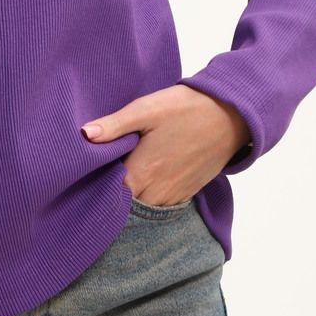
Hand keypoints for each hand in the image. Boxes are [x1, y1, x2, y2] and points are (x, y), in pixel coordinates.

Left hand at [81, 84, 251, 206]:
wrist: (231, 116)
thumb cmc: (185, 109)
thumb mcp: (145, 109)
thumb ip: (114, 125)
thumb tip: (84, 134)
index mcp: (142, 172)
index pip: (108, 194)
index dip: (95, 186)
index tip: (85, 175)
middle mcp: (156, 191)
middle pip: (124, 203)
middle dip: (111, 193)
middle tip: (100, 174)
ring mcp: (174, 195)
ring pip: (142, 206)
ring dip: (131, 196)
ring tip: (121, 175)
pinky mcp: (187, 193)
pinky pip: (160, 204)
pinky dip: (149, 196)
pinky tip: (145, 178)